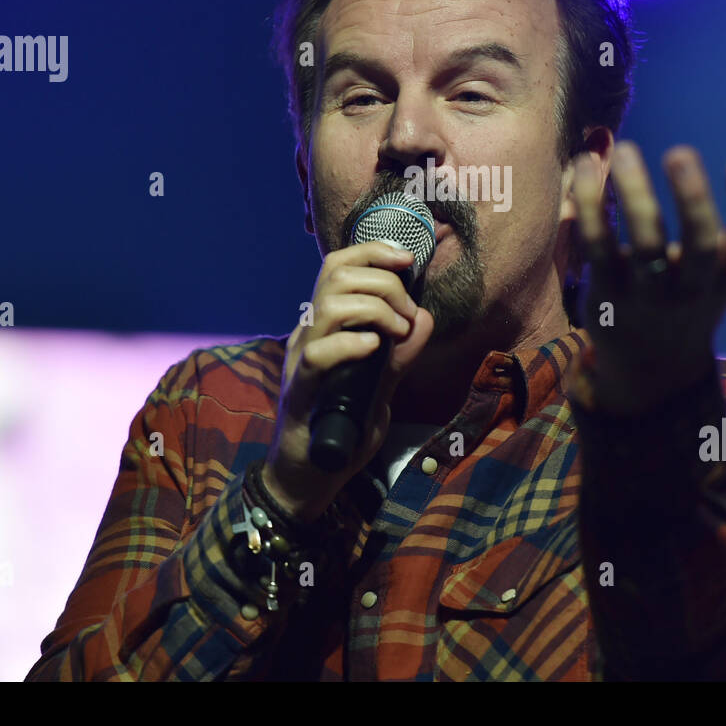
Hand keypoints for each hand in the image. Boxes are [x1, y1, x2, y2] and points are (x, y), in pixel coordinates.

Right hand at [265, 240, 434, 520]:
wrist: (311, 474)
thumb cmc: (342, 425)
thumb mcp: (381, 385)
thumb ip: (401, 354)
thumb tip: (425, 319)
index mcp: (325, 325)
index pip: (339, 266)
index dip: (373, 251)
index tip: (408, 259)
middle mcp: (309, 333)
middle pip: (336, 275)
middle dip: (383, 282)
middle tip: (407, 314)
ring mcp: (300, 360)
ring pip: (328, 307)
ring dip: (373, 309)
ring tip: (395, 332)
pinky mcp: (300, 390)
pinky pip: (318, 354)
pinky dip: (351, 344)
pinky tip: (374, 349)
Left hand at [570, 142, 725, 412]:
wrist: (651, 365)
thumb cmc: (703, 292)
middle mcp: (694, 288)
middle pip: (698, 247)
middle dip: (692, 200)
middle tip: (680, 151)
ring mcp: (649, 295)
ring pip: (643, 246)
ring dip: (635, 195)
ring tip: (627, 148)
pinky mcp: (606, 293)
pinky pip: (598, 248)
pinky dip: (590, 209)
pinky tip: (586, 166)